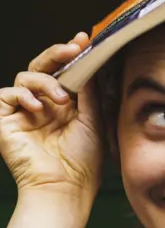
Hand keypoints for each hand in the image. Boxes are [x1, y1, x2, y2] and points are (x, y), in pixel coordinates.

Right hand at [0, 33, 103, 204]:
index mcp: (64, 105)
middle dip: (56, 55)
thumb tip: (88, 60)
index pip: (63, 72)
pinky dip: (22, 95)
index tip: (84, 39)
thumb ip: (87, 89)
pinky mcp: (4, 122)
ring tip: (60, 100)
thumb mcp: (92, 118)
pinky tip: (38, 108)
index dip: (70, 55)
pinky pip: (6, 95)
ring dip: (44, 82)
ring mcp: (23, 113)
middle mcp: (43, 106)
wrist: (66, 187)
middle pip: (41, 68)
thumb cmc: (84, 161)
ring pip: (25, 77)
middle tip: (72, 48)